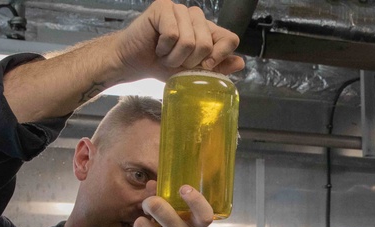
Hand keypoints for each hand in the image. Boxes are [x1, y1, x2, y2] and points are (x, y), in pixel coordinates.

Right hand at [113, 0, 244, 82]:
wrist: (134, 63)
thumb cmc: (162, 66)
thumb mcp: (194, 72)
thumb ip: (217, 67)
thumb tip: (241, 62)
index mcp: (207, 30)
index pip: (230, 38)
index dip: (220, 56)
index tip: (205, 66)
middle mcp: (196, 17)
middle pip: (207, 43)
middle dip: (190, 61)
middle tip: (175, 61)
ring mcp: (179, 9)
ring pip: (189, 40)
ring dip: (174, 57)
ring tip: (165, 55)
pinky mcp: (163, 7)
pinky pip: (173, 35)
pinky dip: (164, 48)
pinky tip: (157, 45)